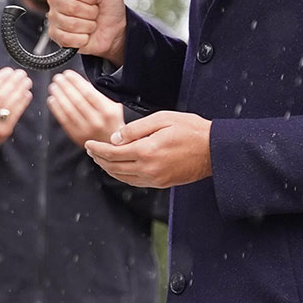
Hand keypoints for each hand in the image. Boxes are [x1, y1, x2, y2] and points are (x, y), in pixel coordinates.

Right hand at [0, 67, 32, 151]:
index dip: (0, 79)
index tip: (9, 71)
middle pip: (0, 96)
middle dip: (12, 82)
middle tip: (21, 73)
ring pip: (8, 104)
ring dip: (20, 91)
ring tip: (27, 82)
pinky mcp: (4, 131)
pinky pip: (15, 114)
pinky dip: (22, 103)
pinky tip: (27, 94)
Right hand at [46, 0, 126, 64]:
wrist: (114, 27)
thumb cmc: (108, 3)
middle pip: (71, 7)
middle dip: (91, 11)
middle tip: (95, 11)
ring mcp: (54, 18)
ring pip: (71, 24)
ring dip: (89, 25)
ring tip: (91, 22)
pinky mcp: (55, 35)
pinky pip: (67, 39)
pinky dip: (82, 39)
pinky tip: (85, 34)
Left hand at [48, 70, 123, 150]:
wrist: (112, 144)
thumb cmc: (112, 121)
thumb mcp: (114, 105)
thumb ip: (100, 93)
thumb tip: (82, 81)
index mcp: (108, 110)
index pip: (88, 92)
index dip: (76, 81)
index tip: (68, 73)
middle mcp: (97, 120)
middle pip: (77, 99)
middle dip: (65, 86)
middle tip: (58, 77)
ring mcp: (86, 129)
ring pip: (69, 109)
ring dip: (59, 95)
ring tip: (53, 86)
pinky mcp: (77, 136)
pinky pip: (64, 120)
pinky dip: (56, 108)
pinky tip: (52, 100)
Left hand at [84, 110, 211, 188]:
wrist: (214, 150)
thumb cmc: (191, 131)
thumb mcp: (162, 119)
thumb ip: (135, 128)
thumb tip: (115, 137)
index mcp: (146, 150)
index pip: (112, 152)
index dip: (97, 148)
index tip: (88, 144)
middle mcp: (148, 168)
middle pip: (114, 167)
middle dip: (99, 158)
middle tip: (91, 150)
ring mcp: (155, 178)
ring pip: (122, 177)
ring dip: (108, 168)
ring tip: (101, 159)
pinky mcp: (161, 183)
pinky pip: (134, 182)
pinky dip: (122, 175)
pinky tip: (119, 168)